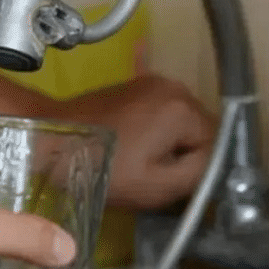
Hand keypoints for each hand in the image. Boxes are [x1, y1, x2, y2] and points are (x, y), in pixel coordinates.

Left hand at [56, 74, 215, 209]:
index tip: (177, 184)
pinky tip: (160, 122)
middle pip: (199, 128)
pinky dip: (160, 119)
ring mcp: (152, 81)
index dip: (200, 168)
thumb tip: (217, 164)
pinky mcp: (133, 85)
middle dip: (186, 152)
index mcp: (184, 109)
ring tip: (144, 159)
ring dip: (169, 140)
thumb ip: (199, 175)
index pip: (216, 144)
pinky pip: (158, 106)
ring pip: (179, 120)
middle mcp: (174, 86)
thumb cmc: (103, 168)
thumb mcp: (157, 187)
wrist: (52, 140)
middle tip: (159, 174)